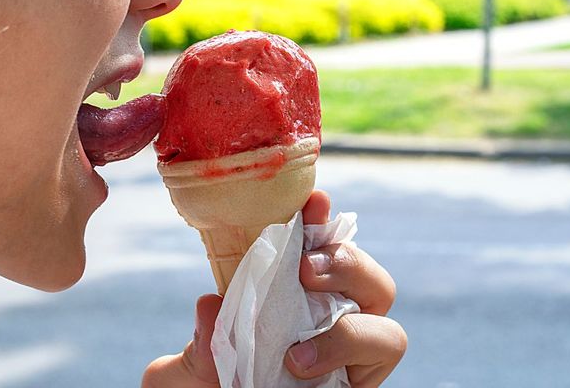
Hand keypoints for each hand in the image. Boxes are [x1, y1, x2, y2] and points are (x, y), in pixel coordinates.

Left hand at [142, 190, 405, 387]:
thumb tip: (211, 305)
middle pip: (368, 278)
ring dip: (353, 319)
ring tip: (301, 344)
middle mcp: (328, 327)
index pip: (312, 254)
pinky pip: (382, 359)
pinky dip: (347, 352)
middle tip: (307, 269)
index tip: (312, 199)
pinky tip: (302, 365)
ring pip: (387, 321)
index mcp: (287, 308)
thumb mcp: (182, 379)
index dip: (317, 221)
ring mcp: (351, 363)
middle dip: (348, 261)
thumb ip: (197, 344)